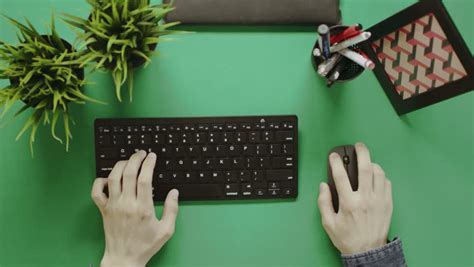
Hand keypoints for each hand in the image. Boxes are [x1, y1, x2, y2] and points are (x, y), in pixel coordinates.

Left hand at [91, 151, 178, 266]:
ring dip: (120, 165)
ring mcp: (113, 206)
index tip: (152, 156)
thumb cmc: (145, 246)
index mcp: (143, 208)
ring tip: (128, 161)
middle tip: (141, 153)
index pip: (144, 179)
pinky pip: (96, 192)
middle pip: (128, 173)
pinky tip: (108, 178)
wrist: (124, 259)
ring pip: (113, 178)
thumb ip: (172, 209)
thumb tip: (174, 192)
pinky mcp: (104, 210)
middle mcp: (126, 204)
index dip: (148, 164)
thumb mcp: (166, 230)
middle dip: (135, 159)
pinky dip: (100, 181)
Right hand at [318, 143, 392, 254]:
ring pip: (379, 173)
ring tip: (367, 162)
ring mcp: (379, 200)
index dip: (336, 162)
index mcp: (349, 203)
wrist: (368, 252)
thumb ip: (323, 202)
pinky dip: (381, 176)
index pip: (341, 176)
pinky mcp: (388, 204)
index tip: (333, 156)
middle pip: (365, 168)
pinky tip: (375, 177)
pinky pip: (387, 183)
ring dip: (372, 164)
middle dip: (361, 152)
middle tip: (358, 146)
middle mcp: (365, 199)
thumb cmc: (347, 238)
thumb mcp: (328, 223)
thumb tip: (323, 186)